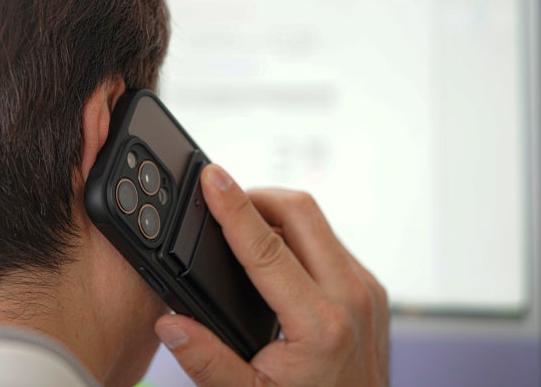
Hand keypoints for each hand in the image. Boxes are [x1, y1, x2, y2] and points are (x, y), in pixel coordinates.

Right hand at [154, 164, 388, 386]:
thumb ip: (207, 363)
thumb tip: (171, 325)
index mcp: (320, 325)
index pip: (267, 248)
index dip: (233, 208)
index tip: (212, 178)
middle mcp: (351, 297)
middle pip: (302, 212)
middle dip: (257, 196)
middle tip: (222, 202)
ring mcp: (365, 289)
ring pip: (318, 222)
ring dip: (277, 214)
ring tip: (242, 229)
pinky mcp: (370, 288)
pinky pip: (330, 241)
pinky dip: (297, 235)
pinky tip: (274, 253)